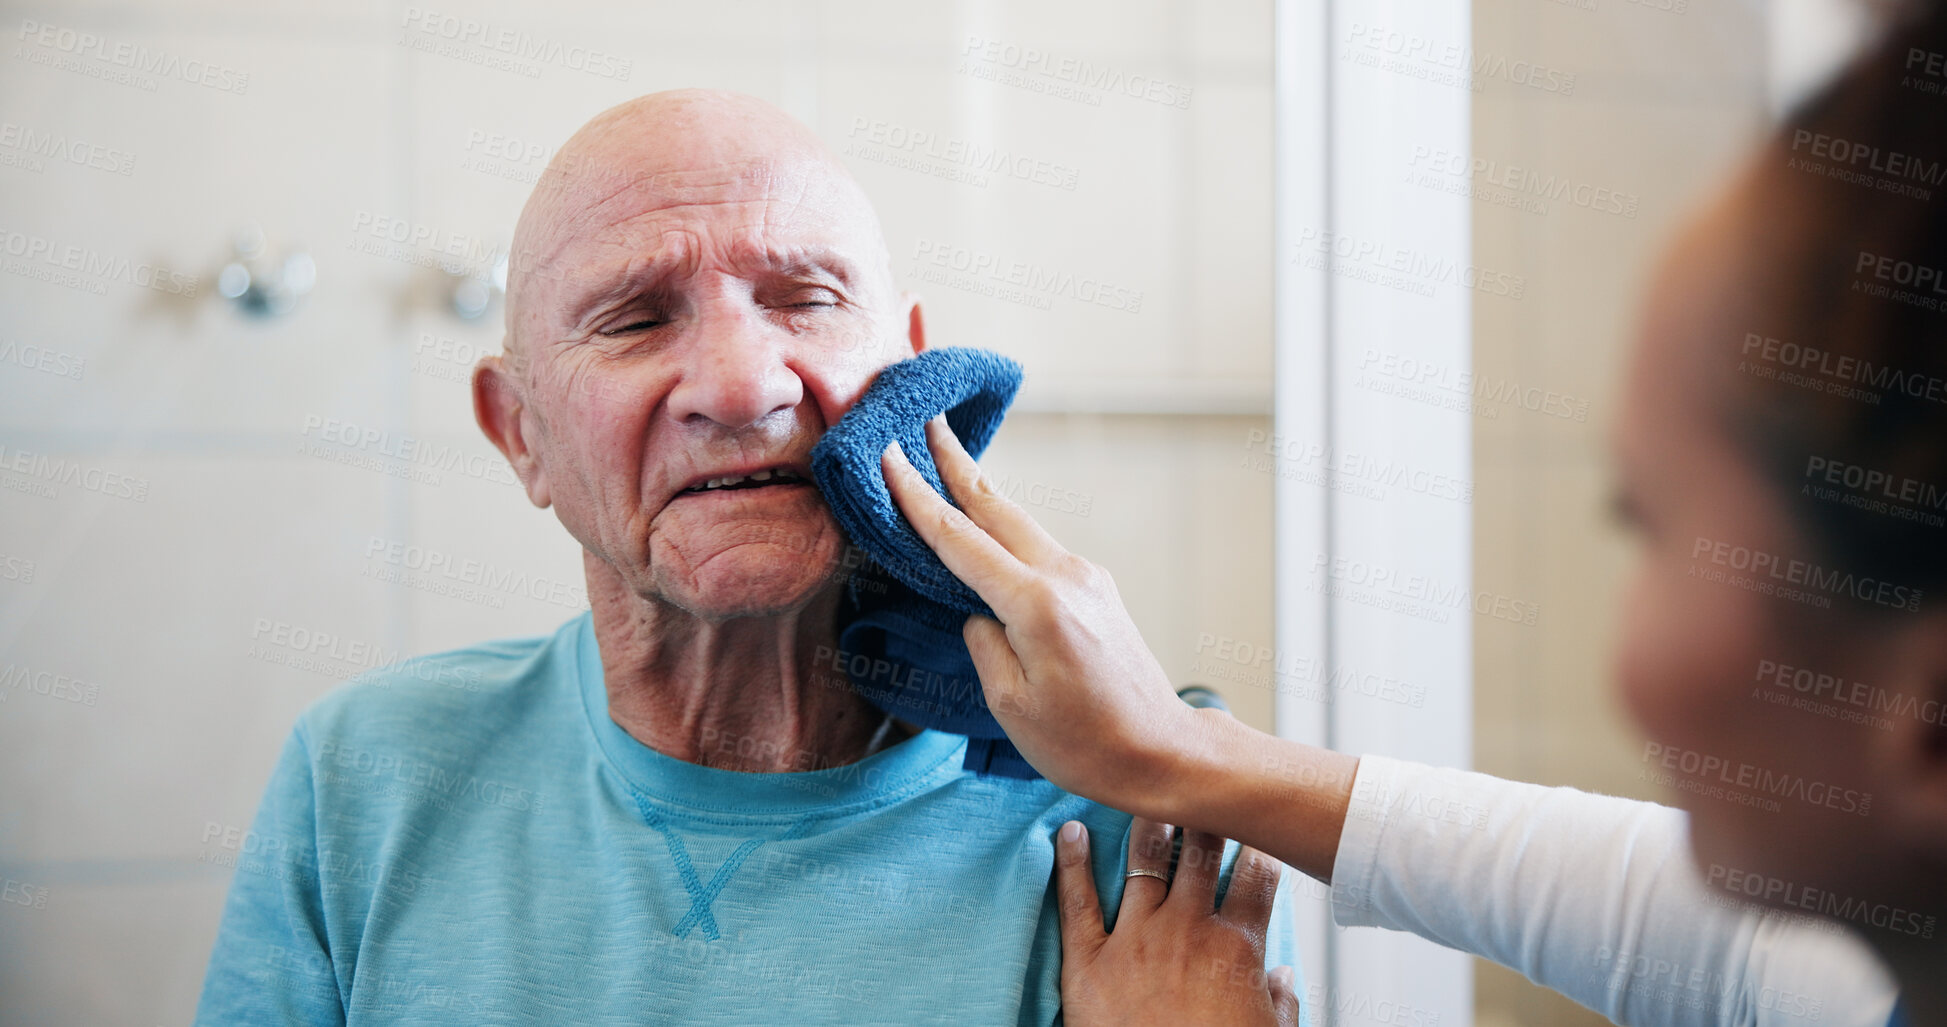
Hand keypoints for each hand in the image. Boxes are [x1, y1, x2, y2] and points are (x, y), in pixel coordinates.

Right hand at [881, 420, 1213, 814]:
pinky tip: (989, 527)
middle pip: (996, 508)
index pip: (960, 540)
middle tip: (927, 419)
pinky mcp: (1096, 590)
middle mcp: (1065, 577)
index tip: (890, 455)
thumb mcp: (1010, 703)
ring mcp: (1086, 578)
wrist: (1162, 752)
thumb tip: (979, 612)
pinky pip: (1037, 548)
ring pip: (1019, 524)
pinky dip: (1005, 529)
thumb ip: (983, 643)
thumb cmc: (1085, 743)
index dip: (918, 497)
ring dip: (980, 492)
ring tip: (949, 460)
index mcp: (1036, 604)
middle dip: (956, 463)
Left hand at [1056, 817, 1298, 1026]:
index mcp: (1238, 946)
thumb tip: (1282, 977)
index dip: (1259, 847)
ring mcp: (1135, 940)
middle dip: (1204, 815)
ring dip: (1148, 823)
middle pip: (1201, 851)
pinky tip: (1067, 831)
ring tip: (1147, 795)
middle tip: (1200, 788)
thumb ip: (1280, 1003)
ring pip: (1144, 860)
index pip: (1258, 876)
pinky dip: (1069, 862)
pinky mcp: (1088, 962)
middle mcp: (1188, 930)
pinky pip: (1076, 901)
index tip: (1255, 829)